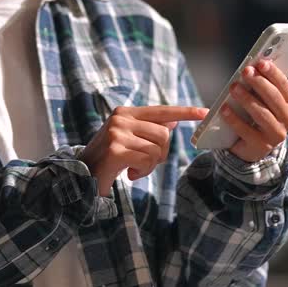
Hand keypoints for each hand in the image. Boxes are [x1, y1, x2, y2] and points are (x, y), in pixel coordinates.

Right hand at [79, 105, 208, 195]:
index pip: (161, 110)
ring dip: (150, 165)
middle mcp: (121, 118)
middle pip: (164, 134)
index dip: (184, 112)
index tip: (205, 112)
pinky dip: (142, 172)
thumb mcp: (128, 140)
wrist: (82, 175)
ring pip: (157, 149)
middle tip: (144, 163)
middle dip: (160, 154)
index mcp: (125, 113)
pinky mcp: (116, 149)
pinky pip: (146, 160)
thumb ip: (148, 130)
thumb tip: (172, 122)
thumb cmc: (108, 159)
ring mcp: (117, 133)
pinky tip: (129, 174)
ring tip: (134, 168)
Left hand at [219, 60, 287, 162]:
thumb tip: (252, 66)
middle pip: (274, 99)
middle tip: (246, 71)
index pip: (284, 86)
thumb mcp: (260, 98)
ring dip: (247, 99)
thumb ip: (260, 84)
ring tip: (234, 87)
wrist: (250, 145)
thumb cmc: (255, 113)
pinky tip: (224, 109)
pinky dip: (234, 119)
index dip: (274, 74)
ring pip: (263, 114)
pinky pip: (246, 131)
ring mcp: (275, 134)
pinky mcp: (260, 147)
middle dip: (260, 83)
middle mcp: (287, 119)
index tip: (261, 62)